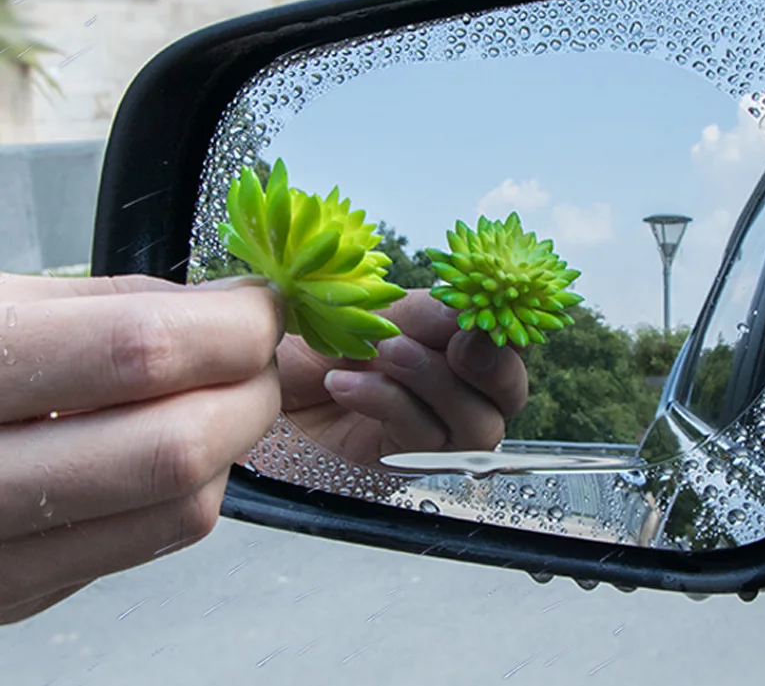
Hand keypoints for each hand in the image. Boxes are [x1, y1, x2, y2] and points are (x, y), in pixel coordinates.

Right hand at [0, 272, 282, 625]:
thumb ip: (124, 305)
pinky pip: (143, 545)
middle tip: (254, 354)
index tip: (264, 306)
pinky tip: (153, 446)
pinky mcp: (13, 598)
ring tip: (213, 396)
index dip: (235, 326)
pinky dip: (181, 490)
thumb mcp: (4, 300)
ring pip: (181, 513)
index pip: (145, 353)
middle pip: (179, 449)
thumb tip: (237, 309)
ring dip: (228, 445)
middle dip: (251, 390)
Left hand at [276, 289, 528, 465]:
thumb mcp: (364, 308)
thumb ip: (417, 312)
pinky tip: (346, 382)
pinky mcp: (400, 463)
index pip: (505, 337)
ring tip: (386, 352)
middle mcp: (451, 389)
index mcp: (448, 341)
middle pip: (509, 391)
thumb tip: (462, 312)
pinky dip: (388, 403)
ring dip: (434, 380)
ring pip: (477, 423)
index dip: (500, 325)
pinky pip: (421, 439)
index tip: (475, 307)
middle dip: (491, 363)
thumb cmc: (305, 340)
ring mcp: (430, 431)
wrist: (247, 380)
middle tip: (458, 341)